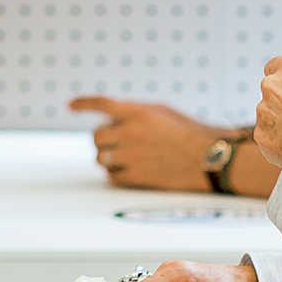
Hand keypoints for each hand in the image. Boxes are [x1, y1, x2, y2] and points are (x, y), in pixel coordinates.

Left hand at [67, 95, 224, 190]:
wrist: (210, 158)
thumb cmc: (189, 133)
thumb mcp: (162, 112)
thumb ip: (135, 112)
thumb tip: (111, 117)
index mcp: (137, 112)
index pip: (101, 104)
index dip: (83, 103)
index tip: (71, 105)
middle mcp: (130, 133)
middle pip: (96, 136)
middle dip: (104, 139)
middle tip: (117, 142)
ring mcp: (132, 156)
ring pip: (101, 158)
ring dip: (108, 157)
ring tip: (125, 157)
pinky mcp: (136, 177)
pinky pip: (111, 177)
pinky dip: (115, 174)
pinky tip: (129, 170)